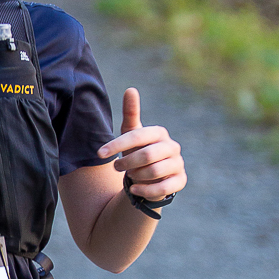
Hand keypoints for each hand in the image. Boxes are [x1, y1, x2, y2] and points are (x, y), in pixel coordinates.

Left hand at [97, 87, 185, 201]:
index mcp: (159, 133)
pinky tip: (134, 189)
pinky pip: (163, 188)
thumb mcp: (131, 134)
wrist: (148, 177)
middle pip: (146, 155)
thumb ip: (131, 113)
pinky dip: (145, 190)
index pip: (136, 136)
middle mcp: (172, 147)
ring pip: (154, 171)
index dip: (116, 144)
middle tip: (116, 166)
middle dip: (126, 162)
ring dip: (136, 176)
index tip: (99, 154)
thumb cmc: (137, 152)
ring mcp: (178, 164)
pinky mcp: (180, 181)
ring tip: (129, 175)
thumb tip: (131, 89)